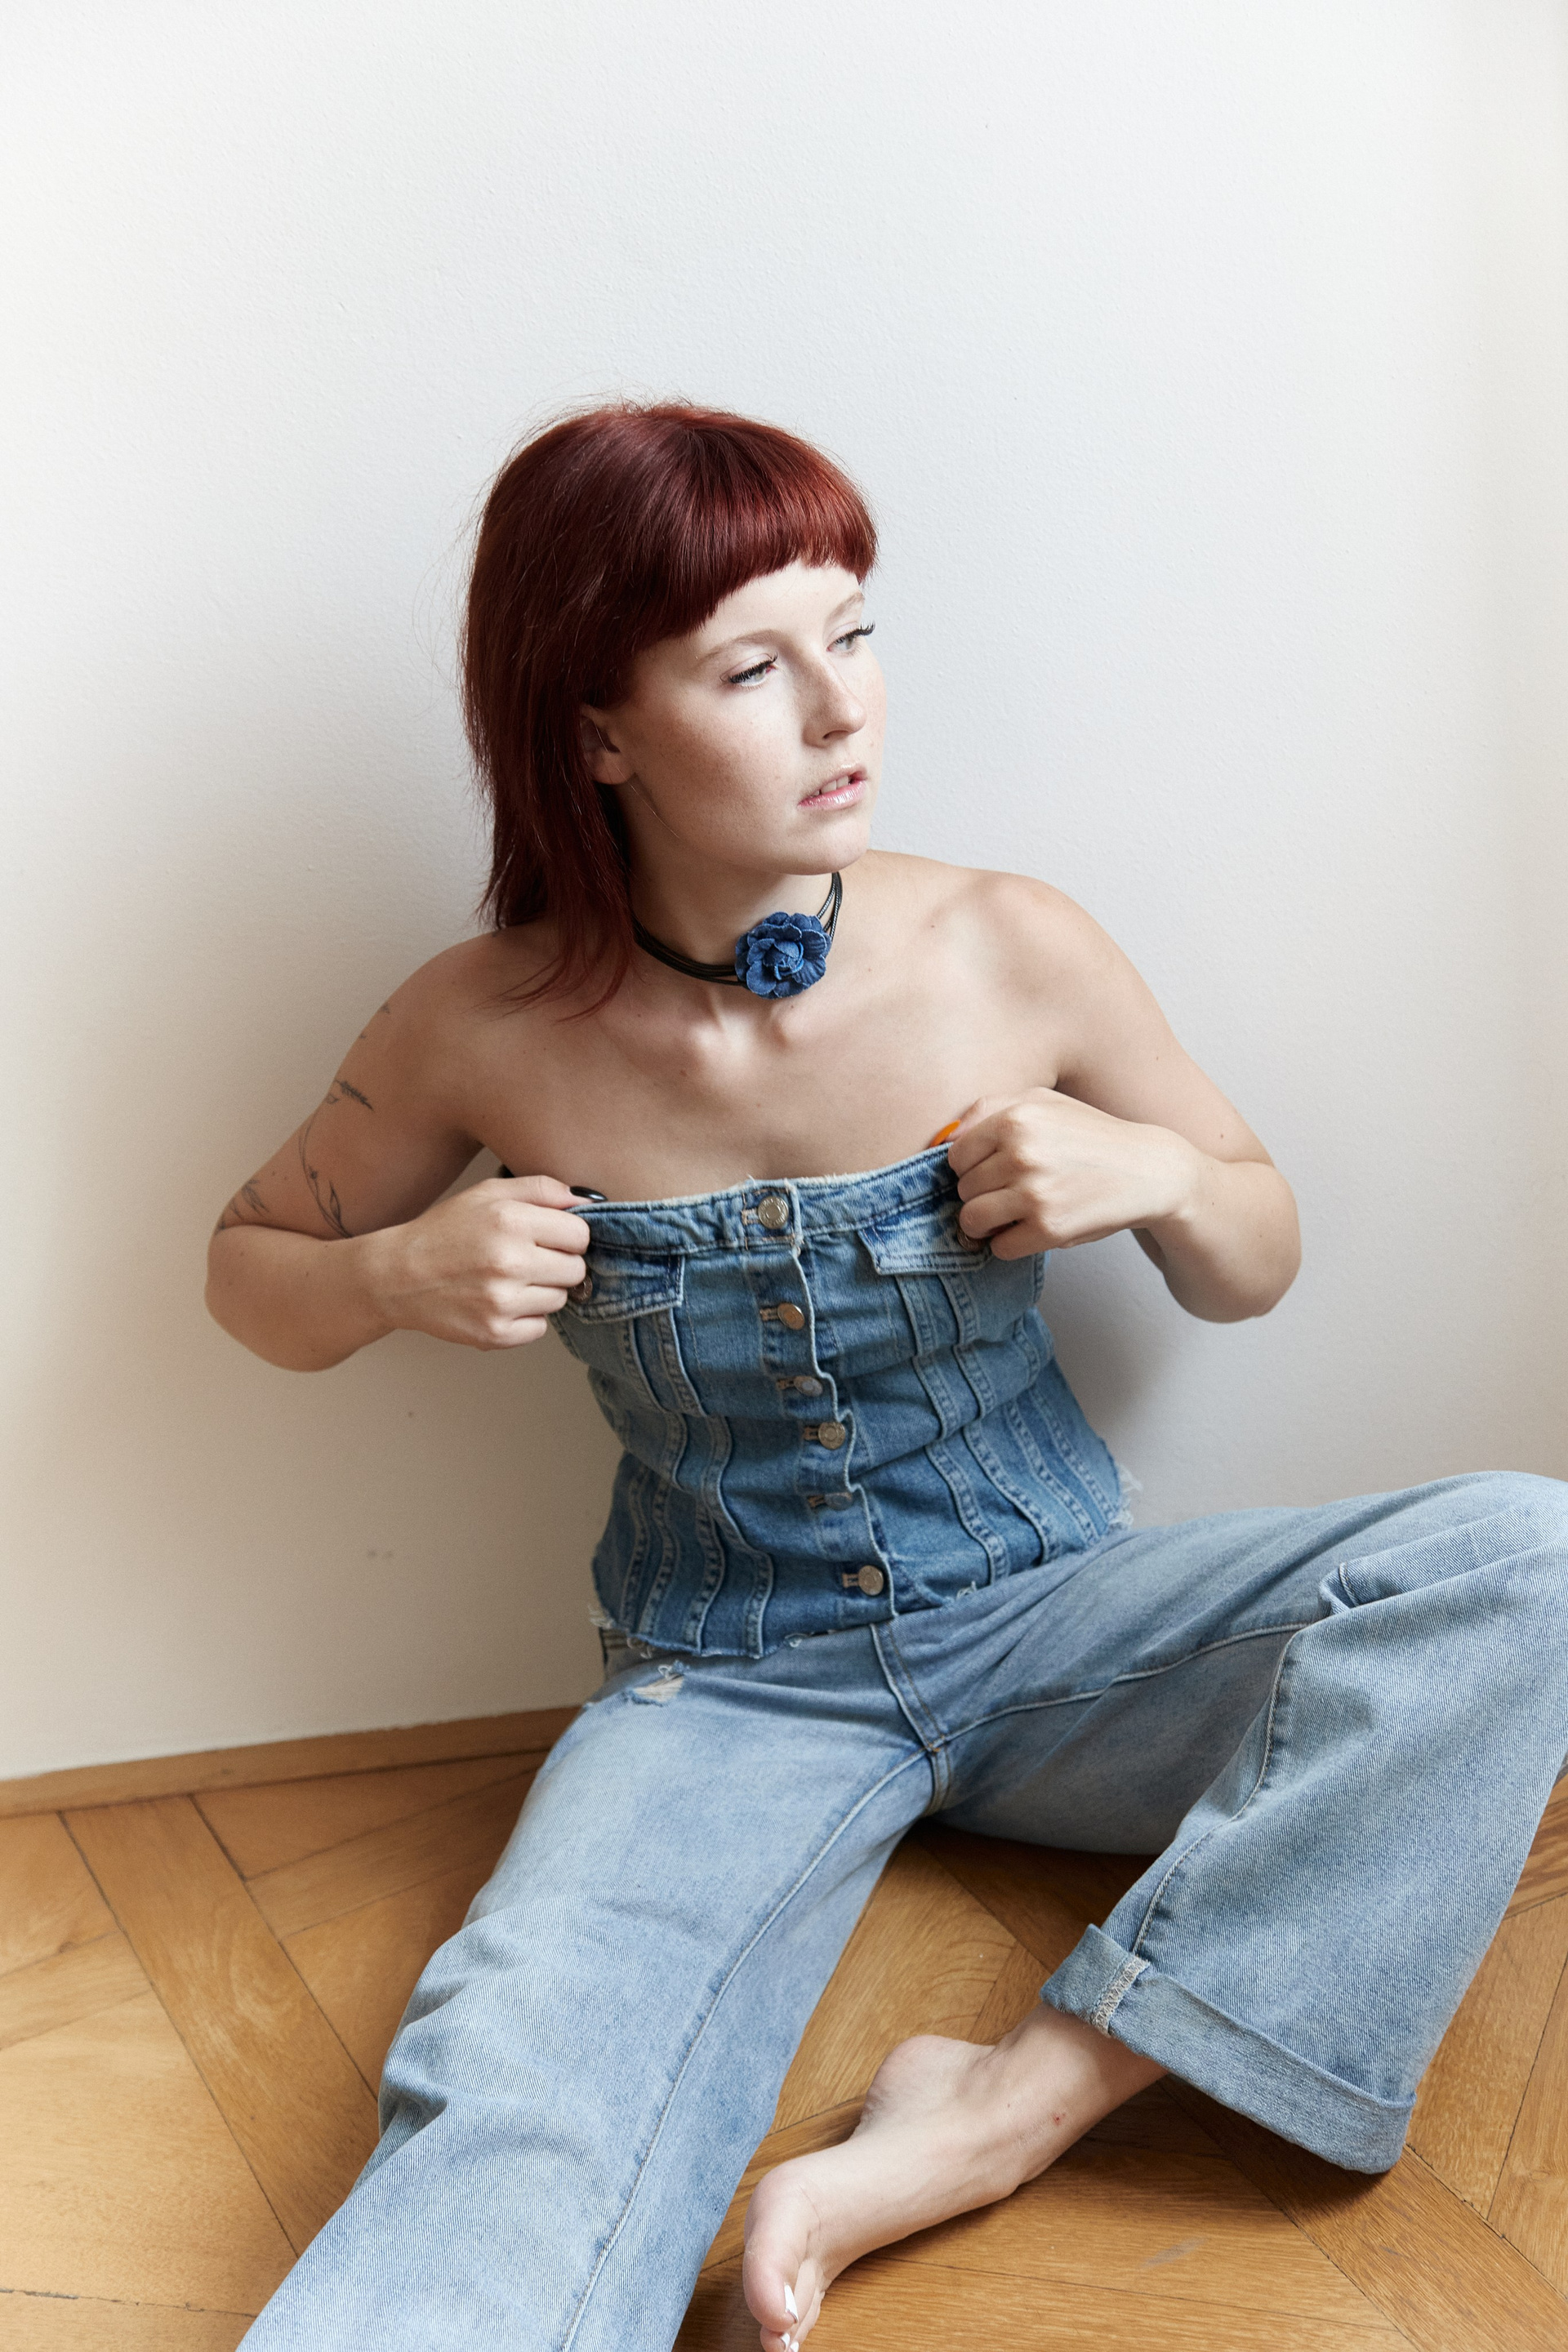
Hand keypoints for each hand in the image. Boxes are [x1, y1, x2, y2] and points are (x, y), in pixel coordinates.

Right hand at [366, 1174, 590, 1349]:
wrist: (395, 1276)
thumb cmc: (444, 1231)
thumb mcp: (487, 1193)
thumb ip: (542, 1189)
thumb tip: (587, 1200)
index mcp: (511, 1221)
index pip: (580, 1235)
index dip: (568, 1236)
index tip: (550, 1238)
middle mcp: (509, 1262)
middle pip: (576, 1270)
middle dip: (558, 1264)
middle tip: (527, 1260)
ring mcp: (502, 1303)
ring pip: (560, 1300)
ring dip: (542, 1291)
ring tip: (507, 1280)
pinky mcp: (495, 1334)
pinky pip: (539, 1328)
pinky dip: (526, 1318)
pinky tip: (500, 1302)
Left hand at [947, 1090, 1198, 1258]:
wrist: (1147, 1170)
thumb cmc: (1090, 1135)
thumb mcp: (1042, 1101)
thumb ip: (989, 1109)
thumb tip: (946, 1137)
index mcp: (1015, 1118)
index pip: (956, 1155)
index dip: (970, 1168)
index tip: (991, 1172)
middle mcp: (1021, 1154)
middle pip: (963, 1189)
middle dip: (982, 1195)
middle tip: (1011, 1194)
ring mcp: (1035, 1193)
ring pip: (973, 1220)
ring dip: (988, 1224)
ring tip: (1011, 1216)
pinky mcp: (1049, 1228)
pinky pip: (1001, 1247)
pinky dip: (1010, 1244)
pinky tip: (1031, 1229)